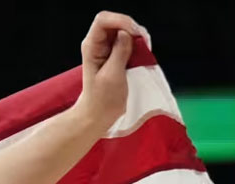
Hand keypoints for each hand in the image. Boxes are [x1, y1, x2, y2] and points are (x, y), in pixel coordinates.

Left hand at [74, 11, 144, 131]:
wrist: (100, 113)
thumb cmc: (102, 98)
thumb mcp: (112, 75)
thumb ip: (120, 52)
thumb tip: (126, 33)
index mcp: (91, 46)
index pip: (103, 20)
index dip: (121, 21)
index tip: (135, 34)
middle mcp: (98, 43)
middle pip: (116, 21)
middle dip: (132, 28)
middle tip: (143, 44)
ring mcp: (107, 47)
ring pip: (125, 29)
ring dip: (137, 36)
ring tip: (143, 51)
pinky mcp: (117, 53)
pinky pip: (130, 40)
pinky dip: (139, 43)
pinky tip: (142, 54)